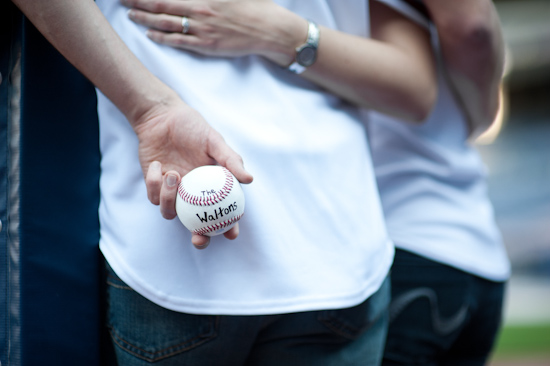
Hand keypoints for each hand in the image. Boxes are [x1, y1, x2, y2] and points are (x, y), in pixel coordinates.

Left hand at [121, 0, 305, 65]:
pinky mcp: (207, 46)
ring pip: (166, 24)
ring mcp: (202, 30)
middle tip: (122, 0)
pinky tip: (151, 35)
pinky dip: (163, 38)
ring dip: (146, 20)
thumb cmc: (255, 6)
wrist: (270, 30)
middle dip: (139, 3)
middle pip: (161, 7)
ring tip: (131, 16)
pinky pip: (179, 42)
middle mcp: (199, 11)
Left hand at [133, 96, 252, 248]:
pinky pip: (153, 197)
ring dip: (170, 199)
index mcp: (211, 187)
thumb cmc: (193, 127)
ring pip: (171, 213)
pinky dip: (154, 183)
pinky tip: (158, 164)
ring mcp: (173, 193)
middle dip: (200, 238)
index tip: (231, 233)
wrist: (162, 117)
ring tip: (174, 175)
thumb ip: (231, 161)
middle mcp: (193, 195)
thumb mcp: (214, 141)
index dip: (228, 227)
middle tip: (199, 237)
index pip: (223, 212)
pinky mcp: (154, 187)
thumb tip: (249, 180)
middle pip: (198, 226)